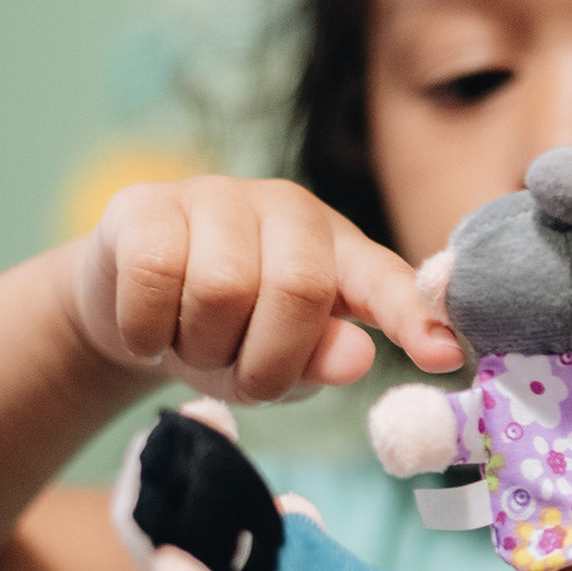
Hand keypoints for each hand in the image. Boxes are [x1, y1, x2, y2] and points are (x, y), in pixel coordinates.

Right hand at [72, 177, 464, 401]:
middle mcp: (289, 213)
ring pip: (222, 287)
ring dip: (200, 347)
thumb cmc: (226, 335)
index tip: (445, 355)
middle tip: (234, 372)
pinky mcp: (146, 205)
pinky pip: (154, 275)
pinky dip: (147, 330)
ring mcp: (217, 198)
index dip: (416, 317)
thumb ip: (321, 360)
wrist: (126, 306)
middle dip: (264, 359)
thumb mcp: (281, 363)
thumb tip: (357, 356)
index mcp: (341, 256)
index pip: (389, 282)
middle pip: (299, 289)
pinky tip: (148, 331)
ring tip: (190, 344)